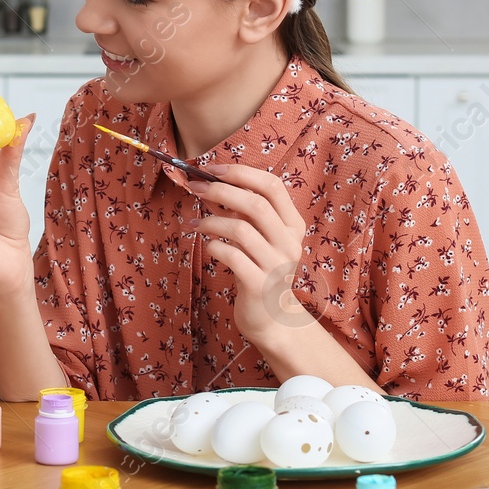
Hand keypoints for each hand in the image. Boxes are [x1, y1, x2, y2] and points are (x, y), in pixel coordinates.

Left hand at [187, 165, 311, 342]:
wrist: (271, 318)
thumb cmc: (260, 269)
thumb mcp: (258, 237)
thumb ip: (243, 212)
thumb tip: (209, 184)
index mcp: (293, 225)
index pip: (273, 186)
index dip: (242, 173)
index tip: (213, 170)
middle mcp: (290, 243)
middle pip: (256, 204)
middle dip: (221, 191)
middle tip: (195, 187)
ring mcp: (276, 265)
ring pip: (241, 229)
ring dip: (211, 220)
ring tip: (195, 223)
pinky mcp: (259, 285)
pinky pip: (231, 256)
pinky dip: (213, 246)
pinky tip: (206, 245)